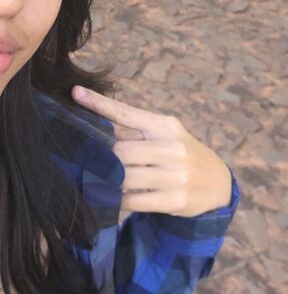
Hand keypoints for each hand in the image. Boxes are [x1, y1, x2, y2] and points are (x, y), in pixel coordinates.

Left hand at [71, 86, 232, 216]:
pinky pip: (134, 201)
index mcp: (164, 126)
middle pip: (120, 151)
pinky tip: (111, 196)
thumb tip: (92, 123)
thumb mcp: (162, 134)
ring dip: (107, 179)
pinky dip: (118, 199)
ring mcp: (176, 176)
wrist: (218, 183)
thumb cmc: (179, 153)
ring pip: (125, 177)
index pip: (125, 112)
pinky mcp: (176, 201)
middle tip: (85, 159)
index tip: (75, 92)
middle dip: (101, 157)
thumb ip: (132, 129)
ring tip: (97, 178)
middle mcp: (172, 148)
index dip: (98, 104)